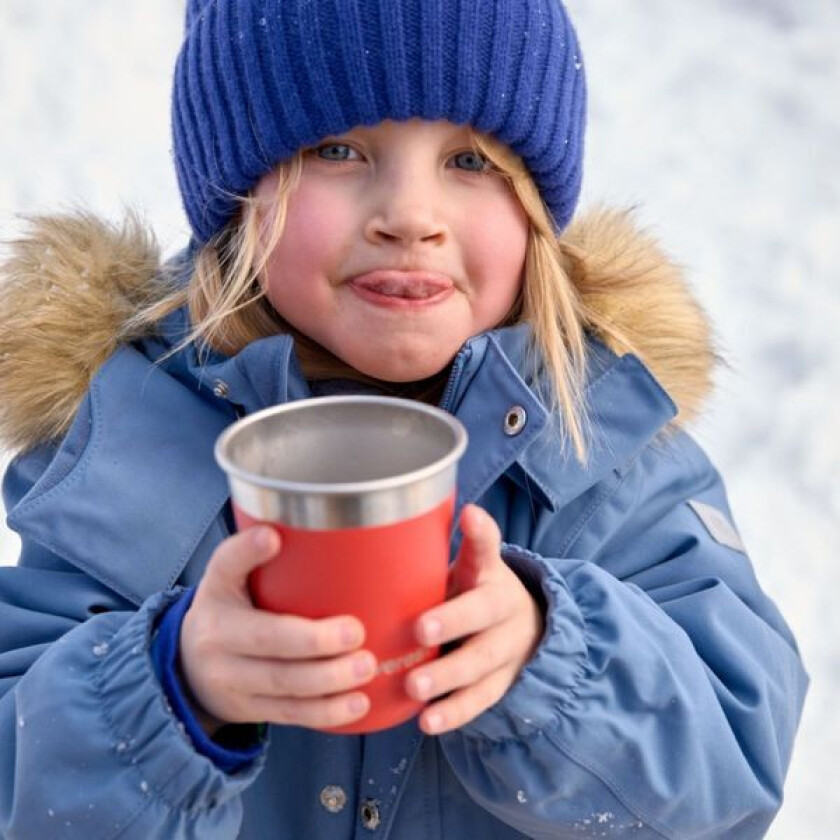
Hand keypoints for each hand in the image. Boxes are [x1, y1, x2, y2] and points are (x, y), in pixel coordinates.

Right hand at [179, 527, 376, 734]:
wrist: (187, 670)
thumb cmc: (226, 610)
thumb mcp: (225, 577)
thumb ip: (248, 553)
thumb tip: (279, 528)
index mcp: (216, 599)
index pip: (227, 569)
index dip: (247, 553)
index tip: (272, 537)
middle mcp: (218, 643)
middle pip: (268, 644)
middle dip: (315, 643)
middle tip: (357, 633)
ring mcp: (232, 682)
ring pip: (282, 686)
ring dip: (329, 682)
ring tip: (366, 668)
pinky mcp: (250, 711)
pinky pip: (290, 714)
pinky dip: (326, 713)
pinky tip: (358, 704)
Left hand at [404, 504, 543, 735]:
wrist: (526, 628)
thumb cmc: (473, 592)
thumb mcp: (465, 566)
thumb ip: (431, 551)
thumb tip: (382, 523)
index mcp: (490, 572)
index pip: (488, 547)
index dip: (480, 532)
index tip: (470, 516)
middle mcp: (503, 607)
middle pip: (483, 612)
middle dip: (452, 621)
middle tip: (419, 629)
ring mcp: (506, 648)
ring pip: (481, 661)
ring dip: (448, 676)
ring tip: (415, 686)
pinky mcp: (501, 682)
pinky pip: (480, 699)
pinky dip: (454, 712)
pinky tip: (427, 721)